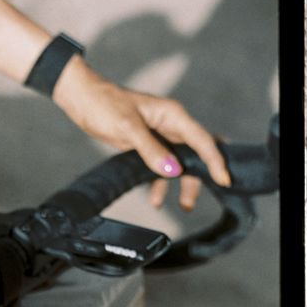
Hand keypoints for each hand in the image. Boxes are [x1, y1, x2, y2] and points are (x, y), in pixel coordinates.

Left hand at [53, 59, 229, 211]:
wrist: (82, 99)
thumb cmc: (104, 105)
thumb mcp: (128, 128)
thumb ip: (151, 150)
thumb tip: (173, 171)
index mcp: (173, 115)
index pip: (202, 140)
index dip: (215, 161)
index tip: (224, 180)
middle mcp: (171, 125)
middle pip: (195, 154)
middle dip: (198, 178)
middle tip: (193, 201)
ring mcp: (159, 136)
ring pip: (179, 163)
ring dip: (181, 184)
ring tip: (184, 206)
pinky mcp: (147, 145)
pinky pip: (160, 167)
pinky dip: (160, 183)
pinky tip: (156, 199)